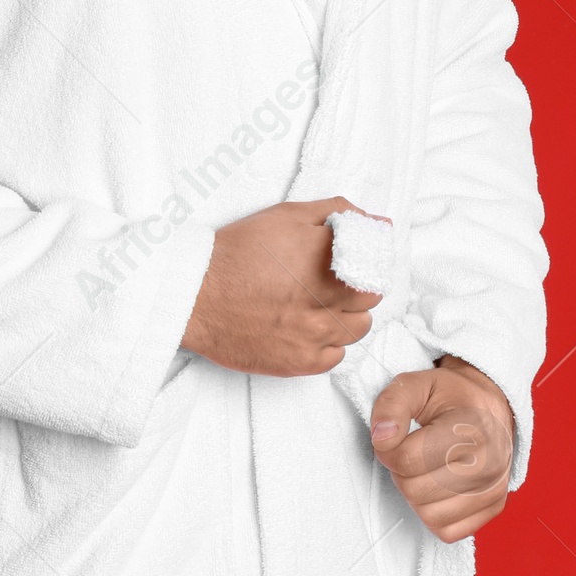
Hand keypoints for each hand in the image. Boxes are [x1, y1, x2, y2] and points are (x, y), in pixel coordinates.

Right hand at [182, 197, 382, 377]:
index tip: (350, 266)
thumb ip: (338, 214)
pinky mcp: (301, 362)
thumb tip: (380, 222)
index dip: (364, 265)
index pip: (375, 267)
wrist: (195, 295)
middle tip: (331, 285)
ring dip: (345, 317)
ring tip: (318, 308)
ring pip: (358, 329)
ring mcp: (314, 334)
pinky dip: (326, 345)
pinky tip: (305, 330)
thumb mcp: (286, 216)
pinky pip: (336, 357)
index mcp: (326, 259)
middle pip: (370, 299)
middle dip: (356, 289)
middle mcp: (324, 298)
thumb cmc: (236, 253)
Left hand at [369, 357, 514, 543]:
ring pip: (429, 516)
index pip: (407, 459)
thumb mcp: (416, 385)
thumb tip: (382, 438)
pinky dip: (434, 514)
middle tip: (411, 452)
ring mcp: (494, 488)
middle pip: (414, 491)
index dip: (388, 449)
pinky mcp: (494, 506)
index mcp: (471, 428)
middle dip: (401, 472)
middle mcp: (489, 462)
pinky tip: (437, 488)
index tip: (396, 437)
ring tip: (425, 469)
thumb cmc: (451, 396)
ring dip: (415, 495)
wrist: (490, 405)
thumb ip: (392, 405)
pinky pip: (448, 531)